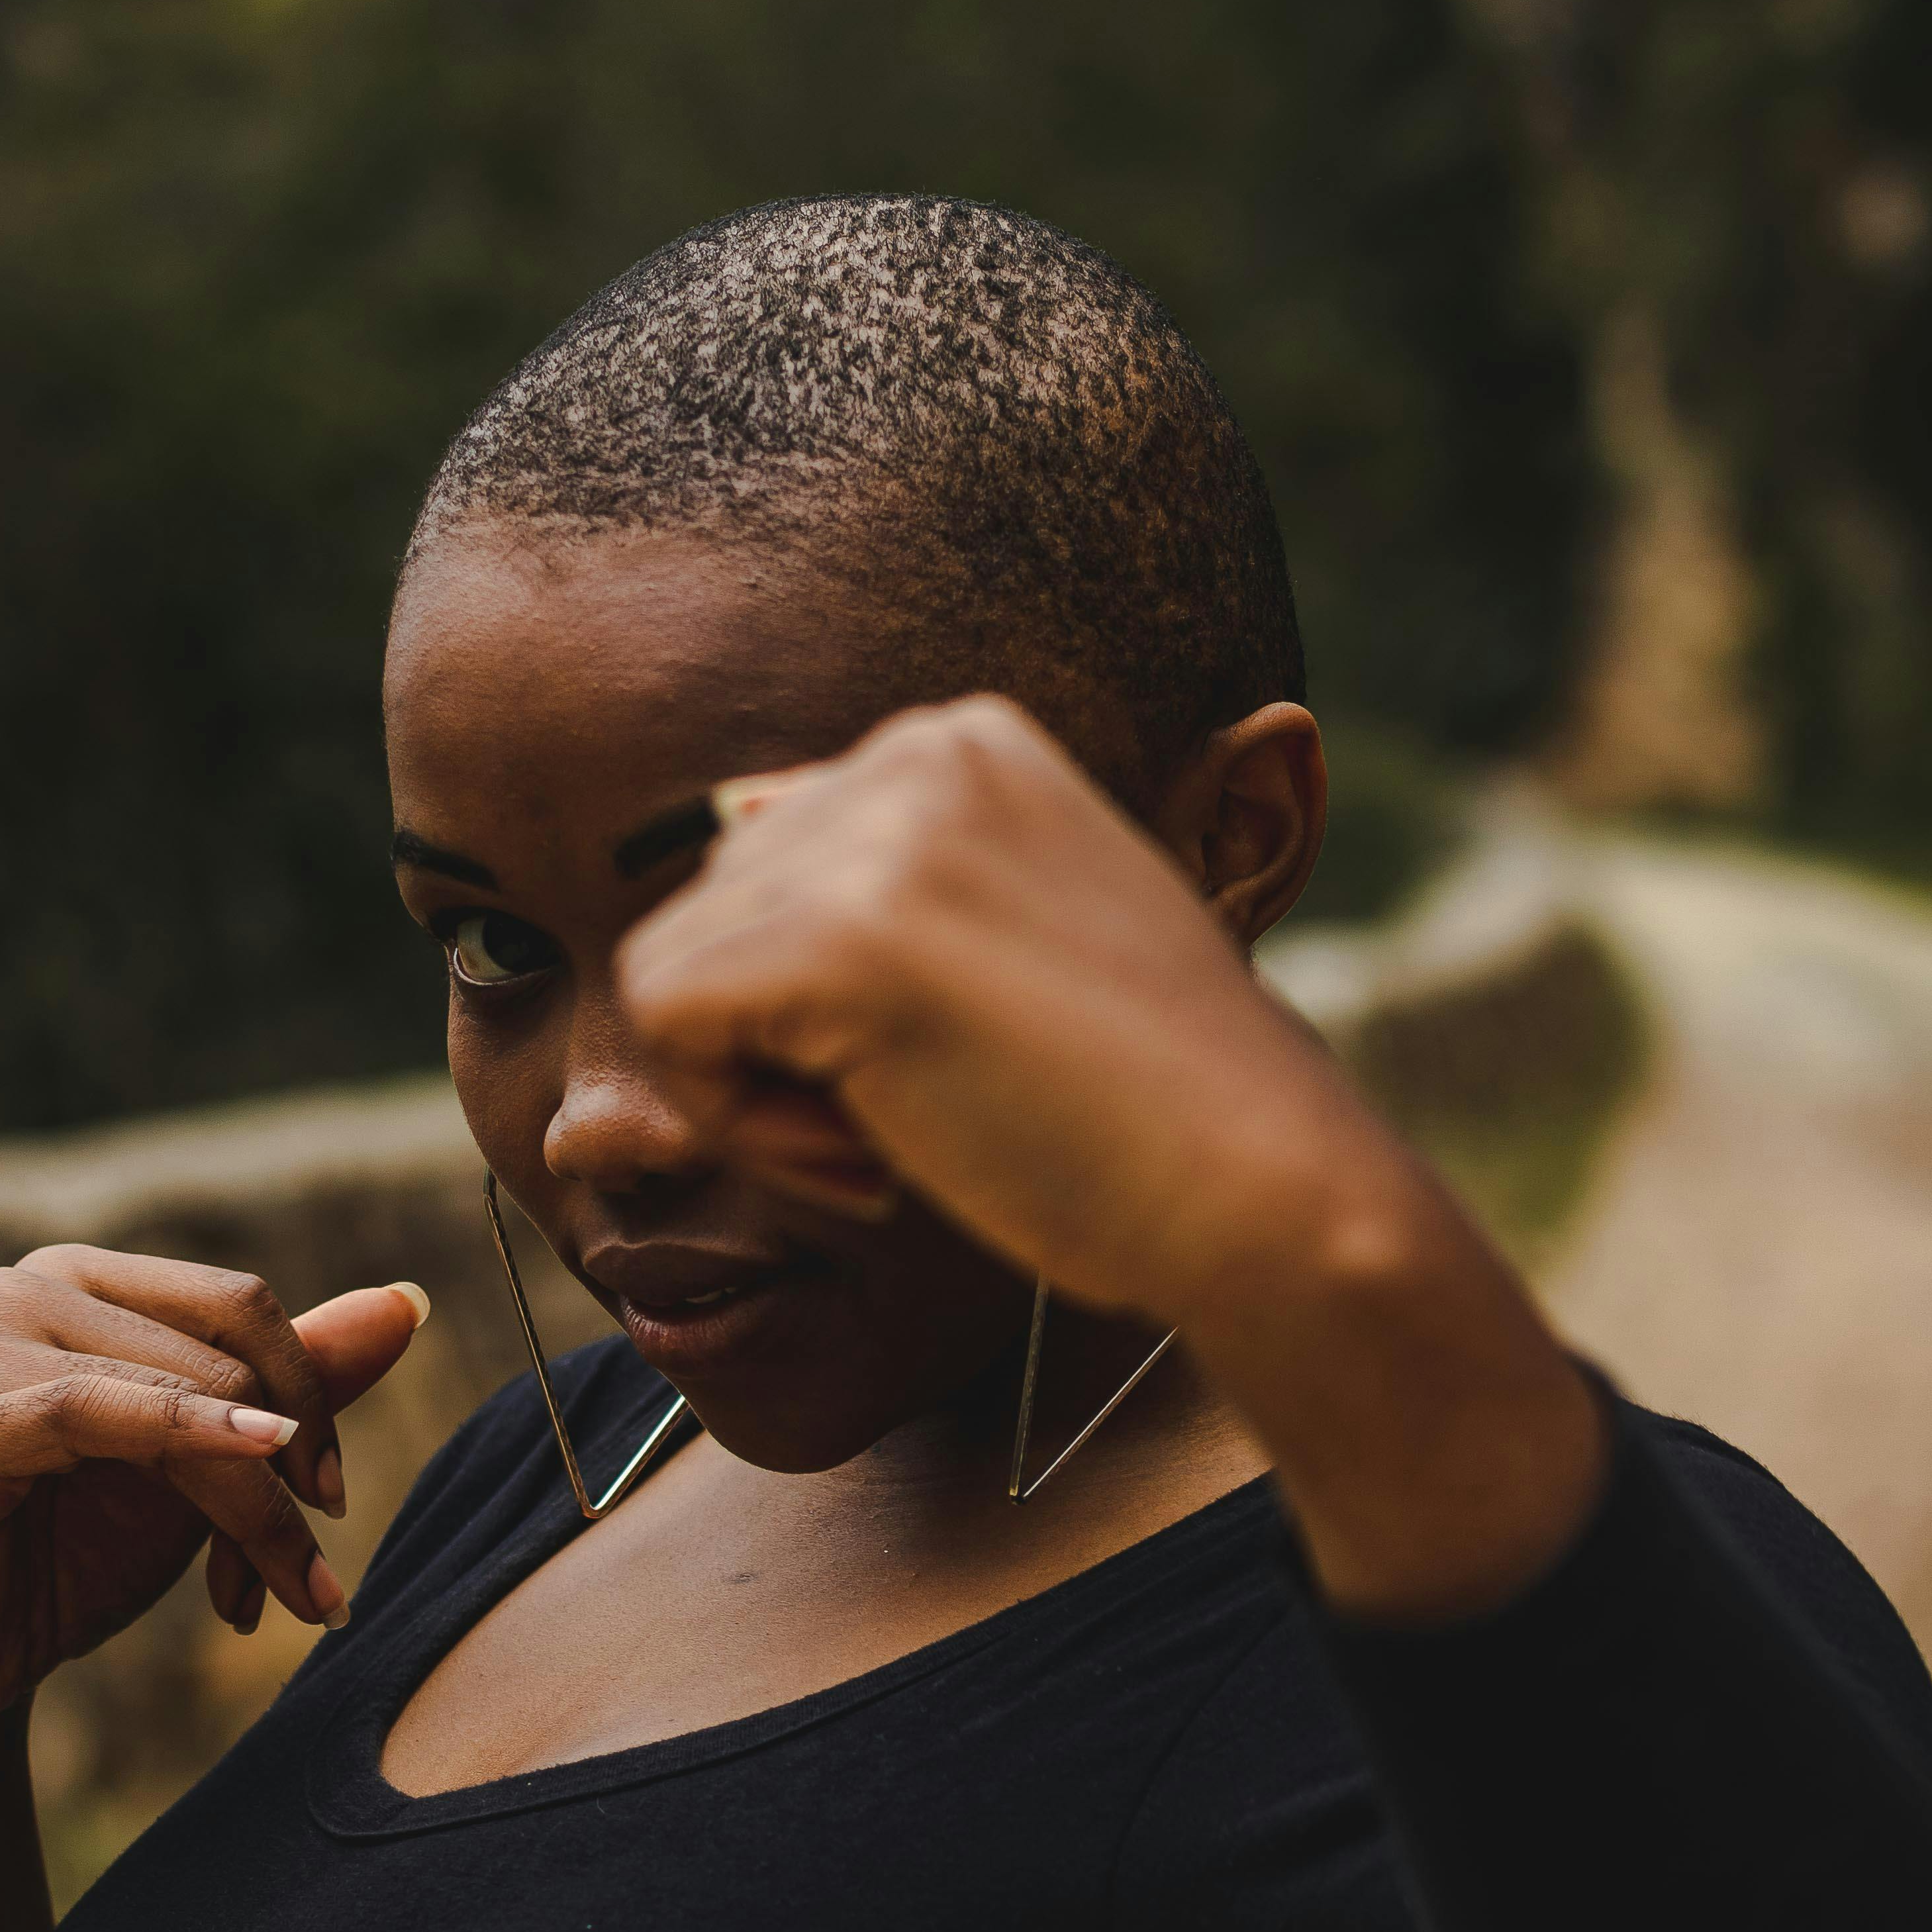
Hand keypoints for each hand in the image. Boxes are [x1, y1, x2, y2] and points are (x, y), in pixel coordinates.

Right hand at [0, 1252, 425, 1754]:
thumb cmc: (70, 1553)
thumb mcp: (205, 1464)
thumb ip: (292, 1384)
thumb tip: (406, 1301)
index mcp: (86, 1280)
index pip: (242, 1306)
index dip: (311, 1398)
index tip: (331, 1502)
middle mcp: (26, 1284)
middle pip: (227, 1355)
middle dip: (282, 1478)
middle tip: (303, 1583)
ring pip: (191, 1395)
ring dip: (255, 1513)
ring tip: (274, 1599)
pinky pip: (102, 1414)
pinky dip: (194, 1445)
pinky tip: (258, 1477)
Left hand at [620, 698, 1603, 1618]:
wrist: (1263, 1187)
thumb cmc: (1149, 1106)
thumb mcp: (1017, 935)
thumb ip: (894, 885)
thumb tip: (732, 836)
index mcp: (965, 744)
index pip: (776, 857)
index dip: (820, 997)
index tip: (938, 1074)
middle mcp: (919, 756)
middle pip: (719, 906)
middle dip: (780, 1041)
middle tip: (909, 1130)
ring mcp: (880, 838)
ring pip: (676, 964)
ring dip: (755, 1092)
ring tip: (887, 1146)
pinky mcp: (839, 937)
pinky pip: (668, 1020)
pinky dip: (737, 1121)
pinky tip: (866, 1159)